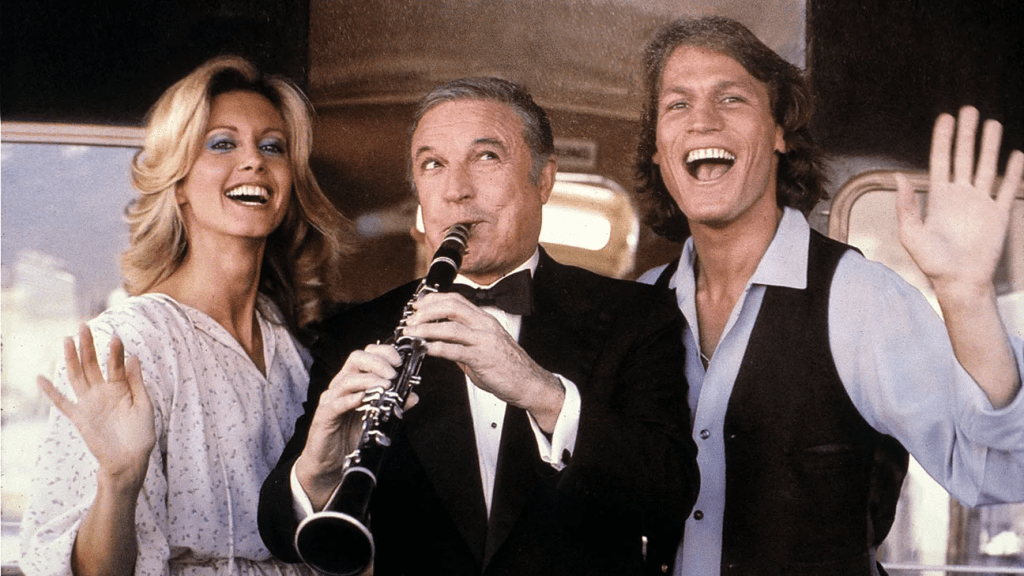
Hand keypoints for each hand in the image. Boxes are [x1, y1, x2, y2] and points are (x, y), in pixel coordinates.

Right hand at [37, 324, 153, 489]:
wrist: (130, 461)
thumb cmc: (141, 435)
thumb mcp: (144, 405)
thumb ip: (136, 382)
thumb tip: (133, 356)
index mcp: (121, 388)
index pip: (116, 364)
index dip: (115, 351)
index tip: (115, 337)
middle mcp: (103, 392)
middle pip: (92, 364)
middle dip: (88, 346)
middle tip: (83, 326)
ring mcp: (89, 403)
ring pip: (77, 376)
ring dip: (71, 359)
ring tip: (67, 340)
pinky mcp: (79, 418)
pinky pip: (62, 403)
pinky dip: (51, 392)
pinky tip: (41, 378)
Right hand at [297, 344, 415, 508]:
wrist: (330, 463)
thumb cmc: (351, 436)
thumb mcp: (377, 418)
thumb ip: (394, 405)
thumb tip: (413, 395)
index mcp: (354, 381)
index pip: (367, 355)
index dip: (384, 353)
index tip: (400, 361)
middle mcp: (341, 385)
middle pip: (356, 359)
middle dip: (378, 362)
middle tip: (393, 374)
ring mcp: (331, 399)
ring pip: (348, 379)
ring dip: (370, 380)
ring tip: (387, 387)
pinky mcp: (324, 416)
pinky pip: (337, 403)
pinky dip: (351, 399)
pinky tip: (364, 399)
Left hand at [403, 292, 564, 431]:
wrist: (529, 383)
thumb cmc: (509, 367)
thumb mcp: (484, 347)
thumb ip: (462, 343)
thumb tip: (440, 342)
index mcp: (484, 320)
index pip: (456, 300)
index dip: (434, 300)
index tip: (418, 305)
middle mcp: (484, 325)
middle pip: (451, 307)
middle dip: (427, 311)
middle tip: (411, 319)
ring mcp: (483, 340)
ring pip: (450, 326)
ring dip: (426, 329)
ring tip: (412, 333)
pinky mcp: (482, 358)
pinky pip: (454, 350)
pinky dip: (436, 348)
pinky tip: (425, 350)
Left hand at [896, 105, 1023, 299]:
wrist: (960, 282)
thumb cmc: (933, 263)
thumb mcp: (911, 234)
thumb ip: (906, 206)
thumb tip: (899, 177)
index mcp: (938, 198)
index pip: (941, 161)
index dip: (943, 139)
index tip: (946, 118)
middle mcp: (960, 196)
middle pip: (964, 157)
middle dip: (967, 134)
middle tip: (970, 109)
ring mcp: (980, 203)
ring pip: (986, 167)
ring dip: (989, 146)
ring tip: (993, 123)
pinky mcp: (998, 214)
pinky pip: (1007, 189)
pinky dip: (1013, 172)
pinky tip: (1015, 155)